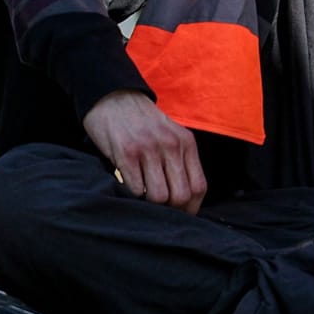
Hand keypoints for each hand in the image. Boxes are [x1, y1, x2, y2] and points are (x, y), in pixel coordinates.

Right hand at [82, 90, 207, 214]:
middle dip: (170, 211)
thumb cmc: (143, 123)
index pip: (199, 186)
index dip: (191, 208)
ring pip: (159, 196)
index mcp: (186, 143)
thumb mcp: (170, 136)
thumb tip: (184, 200)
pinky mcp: (126, 153)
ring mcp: (149, 149)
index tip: (180, 216)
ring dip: (149, 204)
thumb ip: (179, 161)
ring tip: (142, 197)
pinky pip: (135, 188)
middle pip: (181, 195)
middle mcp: (171, 146)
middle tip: (158, 211)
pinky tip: (128, 185)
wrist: (114, 97)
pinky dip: (131, 194)